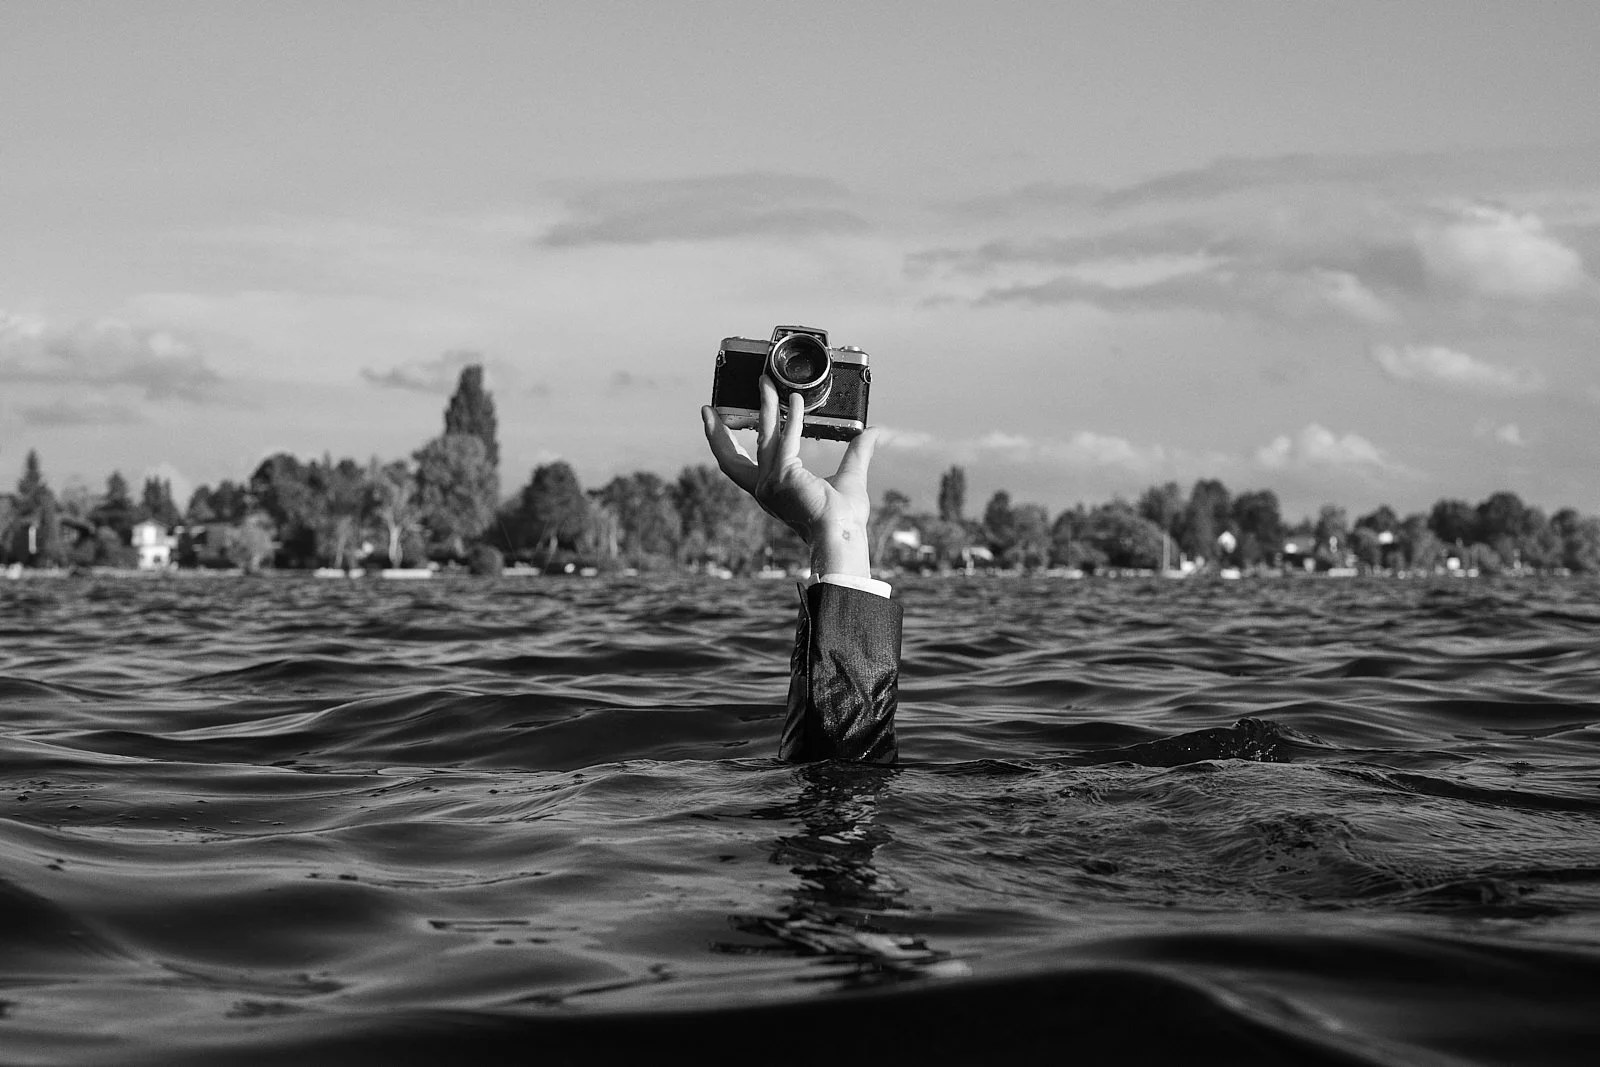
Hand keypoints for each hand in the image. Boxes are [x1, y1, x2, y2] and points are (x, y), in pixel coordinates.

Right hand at [701, 375, 879, 577]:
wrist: (843, 536)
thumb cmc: (845, 519)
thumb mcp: (850, 477)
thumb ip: (856, 452)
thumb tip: (871, 432)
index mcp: (771, 492)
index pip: (737, 466)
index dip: (723, 444)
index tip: (715, 423)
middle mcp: (765, 489)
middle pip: (732, 455)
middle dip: (719, 430)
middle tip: (711, 406)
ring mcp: (771, 484)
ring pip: (763, 437)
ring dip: (765, 407)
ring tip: (766, 383)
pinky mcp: (784, 477)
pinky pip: (787, 439)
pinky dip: (792, 417)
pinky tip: (795, 400)